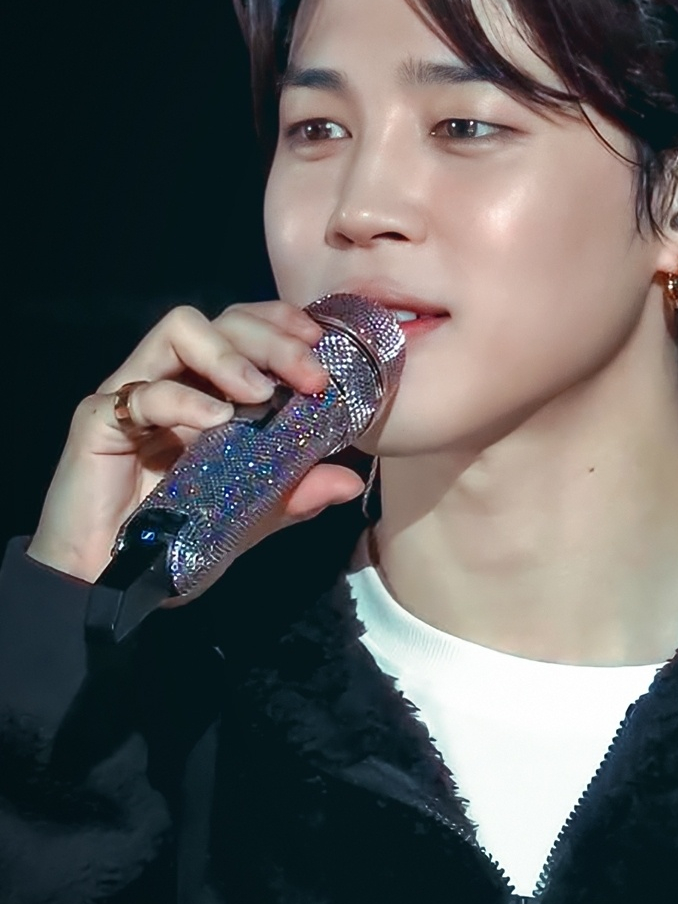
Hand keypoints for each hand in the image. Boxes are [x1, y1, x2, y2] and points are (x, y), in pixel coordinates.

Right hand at [27, 301, 365, 585]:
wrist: (109, 583)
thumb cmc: (176, 540)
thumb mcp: (250, 516)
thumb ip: (296, 494)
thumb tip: (351, 482)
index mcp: (211, 390)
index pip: (248, 328)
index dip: (285, 325)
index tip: (322, 347)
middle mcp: (174, 379)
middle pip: (224, 320)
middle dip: (275, 339)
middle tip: (310, 377)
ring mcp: (135, 393)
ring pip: (181, 328)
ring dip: (230, 354)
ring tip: (261, 393)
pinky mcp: (100, 419)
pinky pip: (142, 391)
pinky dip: (184, 401)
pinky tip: (213, 423)